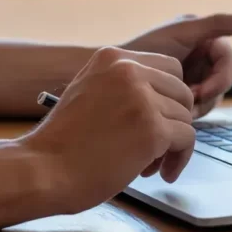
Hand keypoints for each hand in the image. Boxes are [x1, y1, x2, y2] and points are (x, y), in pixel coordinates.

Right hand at [18, 47, 195, 214]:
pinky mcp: (153, 129)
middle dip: (174, 120)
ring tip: (148, 165)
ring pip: (186, 117)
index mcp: (113, 58)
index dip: (168, 97)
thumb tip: (161, 99)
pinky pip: (187, 139)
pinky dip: (179, 159)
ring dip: (172, 145)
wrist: (43, 170)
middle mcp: (129, 71)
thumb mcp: (89, 93)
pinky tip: (162, 174)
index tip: (155, 120)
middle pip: (182, 91)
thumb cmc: (62, 143)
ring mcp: (142, 99)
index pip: (169, 67)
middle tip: (155, 147)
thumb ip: (121, 88)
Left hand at [124, 13, 231, 117]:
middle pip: (223, 82)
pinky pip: (197, 110)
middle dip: (206, 95)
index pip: (228, 62)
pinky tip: (171, 115)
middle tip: (187, 104)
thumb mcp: (180, 34)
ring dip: (196, 107)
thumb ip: (216, 24)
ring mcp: (193, 78)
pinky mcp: (182, 97)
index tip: (201, 91)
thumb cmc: (142, 49)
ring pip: (212, 99)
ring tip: (173, 109)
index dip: (220, 78)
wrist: (111, 77)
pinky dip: (187, 114)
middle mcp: (202, 58)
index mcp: (204, 40)